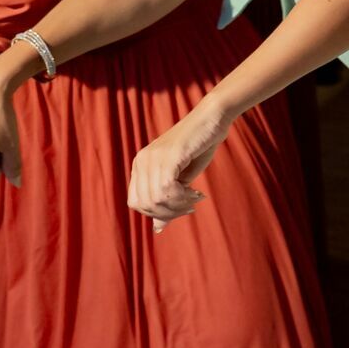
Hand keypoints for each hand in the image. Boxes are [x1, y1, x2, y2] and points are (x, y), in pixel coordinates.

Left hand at [127, 103, 230, 232]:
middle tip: (190, 206)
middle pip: (144, 205)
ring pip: (155, 200)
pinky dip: (183, 197)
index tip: (180, 208)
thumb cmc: (199, 146)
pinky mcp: (167, 156)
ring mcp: (152, 158)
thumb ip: (167, 200)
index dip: (157, 212)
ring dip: (178, 206)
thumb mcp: (182, 178)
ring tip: (195, 198)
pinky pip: (167, 189)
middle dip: (169, 213)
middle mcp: (141, 161)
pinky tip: (197, 192)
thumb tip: (157, 229)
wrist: (212, 118)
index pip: (136, 203)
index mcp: (140, 165)